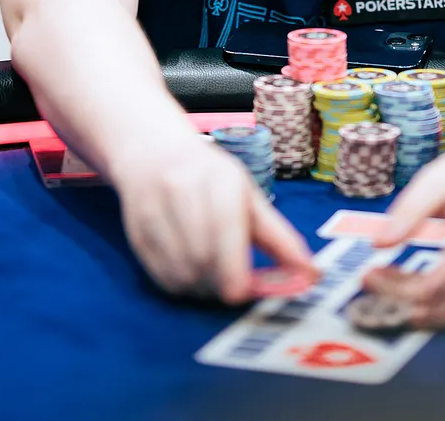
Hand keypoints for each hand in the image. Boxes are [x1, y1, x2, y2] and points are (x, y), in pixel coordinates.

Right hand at [110, 132, 314, 303]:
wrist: (151, 151)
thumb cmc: (209, 177)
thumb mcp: (248, 196)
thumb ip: (279, 237)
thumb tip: (310, 274)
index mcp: (218, 178)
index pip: (224, 228)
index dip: (232, 267)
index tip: (241, 293)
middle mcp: (181, 189)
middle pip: (202, 257)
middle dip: (220, 281)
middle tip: (235, 287)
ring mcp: (152, 209)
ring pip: (179, 270)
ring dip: (201, 287)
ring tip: (213, 278)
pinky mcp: (134, 231)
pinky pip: (159, 275)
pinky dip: (179, 285)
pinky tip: (190, 273)